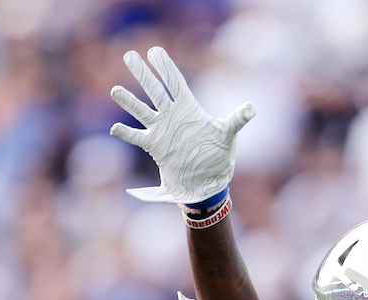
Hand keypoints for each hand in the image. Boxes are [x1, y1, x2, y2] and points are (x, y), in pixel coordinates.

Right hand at [110, 46, 254, 203]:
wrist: (208, 180)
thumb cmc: (219, 154)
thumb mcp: (228, 134)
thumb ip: (237, 120)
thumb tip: (252, 108)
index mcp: (189, 109)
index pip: (175, 83)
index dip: (165, 67)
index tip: (155, 51)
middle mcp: (173, 116)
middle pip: (155, 91)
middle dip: (142, 74)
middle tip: (129, 55)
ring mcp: (162, 130)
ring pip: (142, 111)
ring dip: (129, 102)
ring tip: (115, 90)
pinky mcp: (155, 146)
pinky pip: (137, 137)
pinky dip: (126, 133)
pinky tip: (115, 128)